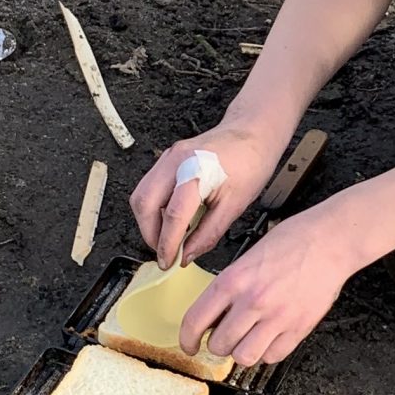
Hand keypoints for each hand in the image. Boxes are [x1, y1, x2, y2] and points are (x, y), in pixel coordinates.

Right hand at [129, 118, 289, 268]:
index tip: (168, 261)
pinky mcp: (168, 158)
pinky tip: (170, 218)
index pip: (172, 216)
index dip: (167, 244)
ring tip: (167, 237)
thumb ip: (208, 233)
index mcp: (196, 171)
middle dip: (149, 234)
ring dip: (148, 221)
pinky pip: (149, 186)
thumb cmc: (250, 162)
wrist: (253, 133)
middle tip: (164, 251)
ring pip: (141, 194)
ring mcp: (169, 157)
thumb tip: (187, 254)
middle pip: (144, 203)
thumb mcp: (236, 205)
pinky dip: (154, 207)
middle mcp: (176, 160)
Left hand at [183, 204, 355, 367]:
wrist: (330, 240)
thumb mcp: (247, 256)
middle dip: (218, 344)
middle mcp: (252, 301)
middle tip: (225, 336)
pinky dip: (267, 352)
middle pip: (218, 345)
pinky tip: (269, 338)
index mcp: (234, 280)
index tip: (189, 345)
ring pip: (244, 357)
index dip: (187, 339)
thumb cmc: (293, 241)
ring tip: (248, 339)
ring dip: (241, 351)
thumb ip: (229, 287)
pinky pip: (272, 356)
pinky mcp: (299, 328)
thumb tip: (214, 315)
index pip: (195, 321)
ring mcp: (277, 317)